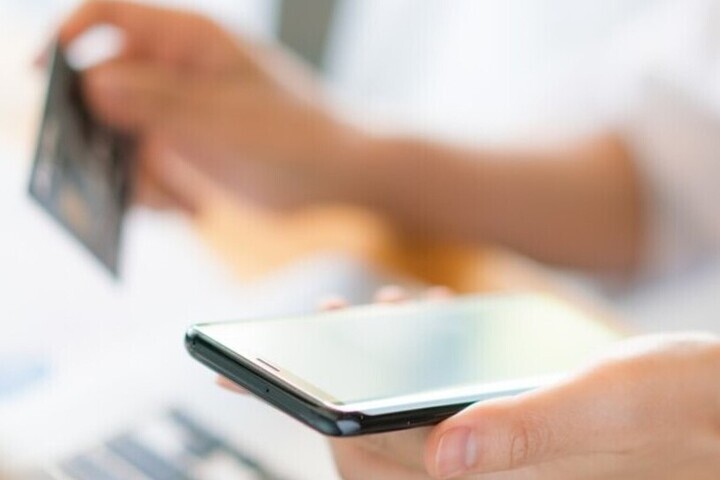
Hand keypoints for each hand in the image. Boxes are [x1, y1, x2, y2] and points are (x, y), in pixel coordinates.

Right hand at [59, 1, 369, 211]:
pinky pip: (143, 170)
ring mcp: (178, 115)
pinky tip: (188, 207)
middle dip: (96, 128)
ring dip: (127, 171)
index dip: (66, 38)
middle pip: (102, 84)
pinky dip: (151, 192)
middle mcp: (176, 74)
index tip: (43, 78)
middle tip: (104, 165)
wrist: (339, 177)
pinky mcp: (186, 154)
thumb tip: (91, 83)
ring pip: (118, 136)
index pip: (108, 18)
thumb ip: (160, 102)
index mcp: (189, 41)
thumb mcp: (226, 119)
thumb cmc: (298, 136)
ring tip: (169, 198)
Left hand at [219, 289, 719, 479]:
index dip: (306, 410)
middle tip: (332, 316)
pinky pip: (447, 399)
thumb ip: (527, 432)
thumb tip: (443, 450)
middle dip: (343, 374)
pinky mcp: (514, 427)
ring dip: (386, 362)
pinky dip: (430, 357)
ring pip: (409, 413)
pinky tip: (439, 317)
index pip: (367, 457)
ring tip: (389, 308)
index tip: (257, 369)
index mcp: (490, 477)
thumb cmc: (684, 409)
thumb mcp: (606, 407)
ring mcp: (496, 451)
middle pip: (376, 435)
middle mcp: (483, 473)